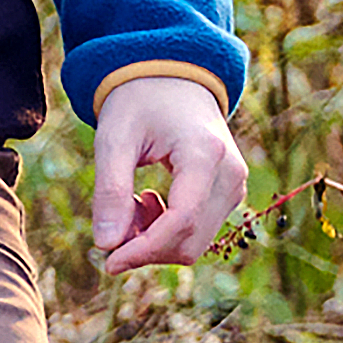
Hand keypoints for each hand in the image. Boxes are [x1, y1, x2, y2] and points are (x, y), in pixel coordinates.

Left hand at [92, 77, 252, 274]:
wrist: (172, 81)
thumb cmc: (139, 104)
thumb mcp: (113, 139)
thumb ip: (110, 191)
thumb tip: (106, 244)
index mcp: (204, 154)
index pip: (181, 222)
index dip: (143, 250)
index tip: (107, 261)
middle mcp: (231, 173)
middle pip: (190, 241)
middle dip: (146, 248)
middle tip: (112, 224)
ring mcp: (236, 184)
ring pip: (196, 242)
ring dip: (154, 239)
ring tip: (130, 204)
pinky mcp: (230, 192)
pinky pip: (200, 230)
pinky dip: (167, 231)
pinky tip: (147, 203)